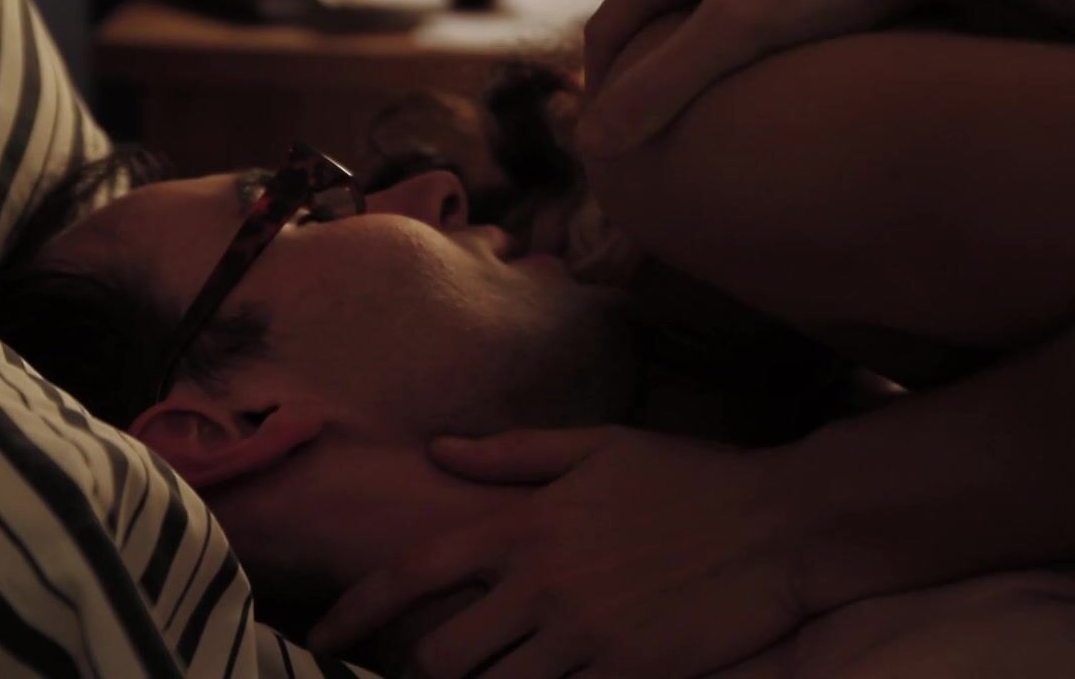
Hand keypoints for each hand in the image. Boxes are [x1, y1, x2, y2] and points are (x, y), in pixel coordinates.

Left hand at [309, 427, 809, 678]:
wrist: (782, 523)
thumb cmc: (686, 477)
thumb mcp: (597, 447)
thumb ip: (510, 454)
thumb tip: (436, 448)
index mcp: (524, 525)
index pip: (414, 572)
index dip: (354, 612)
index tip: (319, 639)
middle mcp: (543, 584)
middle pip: (441, 655)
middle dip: (417, 673)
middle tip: (419, 673)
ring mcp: (586, 637)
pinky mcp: (630, 675)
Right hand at [577, 0, 1072, 154]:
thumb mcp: (733, 32)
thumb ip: (658, 89)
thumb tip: (589, 147)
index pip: (607, 28)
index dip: (599, 93)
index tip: (609, 149)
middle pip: (650, 25)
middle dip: (643, 83)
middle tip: (651, 145)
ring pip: (696, 24)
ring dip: (690, 74)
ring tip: (704, 131)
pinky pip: (743, 22)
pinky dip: (737, 62)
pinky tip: (765, 100)